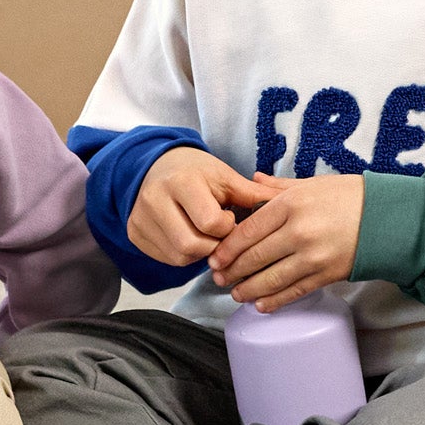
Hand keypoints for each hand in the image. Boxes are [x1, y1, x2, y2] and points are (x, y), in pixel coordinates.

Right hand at [130, 147, 275, 266]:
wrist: (157, 166)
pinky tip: (189, 237)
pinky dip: (183, 255)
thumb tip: (289, 204)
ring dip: (200, 253)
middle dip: (214, 246)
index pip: (211, 224)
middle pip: (192, 246)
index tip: (230, 218)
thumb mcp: (225, 177)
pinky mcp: (134, 233)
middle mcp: (155, 199)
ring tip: (205, 235)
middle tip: (220, 234)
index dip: (228, 227)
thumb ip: (255, 195)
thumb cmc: (197, 172)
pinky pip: (165, 258)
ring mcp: (141, 218)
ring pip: (178, 257)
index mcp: (182, 181)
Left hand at [206, 174, 364, 310]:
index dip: (227, 248)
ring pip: (270, 279)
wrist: (389, 218)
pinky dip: (275, 301)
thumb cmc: (351, 197)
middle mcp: (299, 231)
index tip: (216, 258)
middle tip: (219, 279)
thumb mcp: (313, 184)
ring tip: (236, 294)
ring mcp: (313, 256)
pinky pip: (294, 291)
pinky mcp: (326, 275)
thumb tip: (253, 181)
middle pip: (255, 257)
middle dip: (233, 271)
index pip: (248, 230)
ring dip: (249, 290)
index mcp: (292, 204)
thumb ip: (279, 187)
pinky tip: (262, 304)